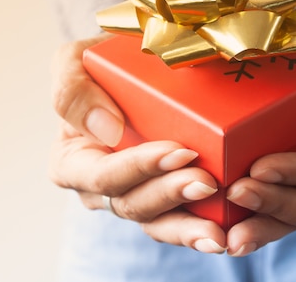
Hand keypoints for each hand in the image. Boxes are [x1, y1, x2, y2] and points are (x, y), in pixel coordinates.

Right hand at [50, 35, 226, 252]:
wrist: (134, 64)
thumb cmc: (99, 63)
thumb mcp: (72, 61)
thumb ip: (73, 89)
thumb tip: (107, 129)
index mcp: (72, 161)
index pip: (102, 175)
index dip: (139, 168)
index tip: (179, 151)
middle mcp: (100, 188)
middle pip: (133, 204)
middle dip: (170, 196)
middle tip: (207, 182)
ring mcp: (134, 194)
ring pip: (157, 223)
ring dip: (187, 227)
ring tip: (217, 233)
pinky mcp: (165, 197)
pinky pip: (179, 221)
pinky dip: (200, 230)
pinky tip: (222, 235)